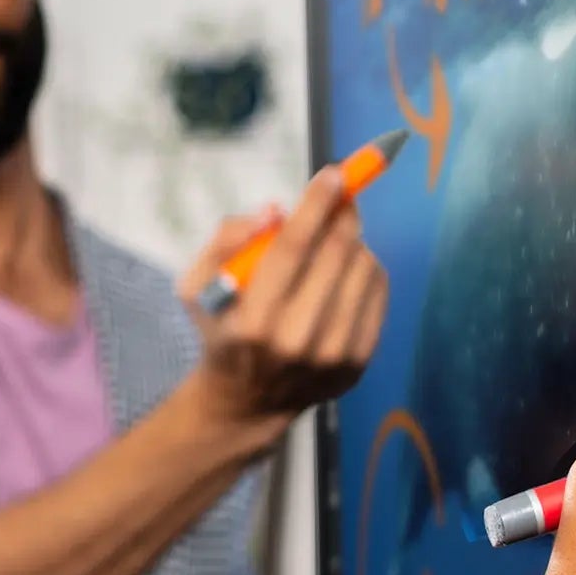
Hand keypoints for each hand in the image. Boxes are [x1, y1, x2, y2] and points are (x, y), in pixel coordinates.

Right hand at [178, 167, 389, 447]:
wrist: (248, 399)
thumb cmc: (223, 328)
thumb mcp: (197, 287)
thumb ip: (225, 242)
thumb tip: (275, 212)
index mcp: (254, 319)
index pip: (293, 247)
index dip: (316, 205)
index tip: (334, 174)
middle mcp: (297, 339)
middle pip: (336, 253)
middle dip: (342, 215)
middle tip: (340, 198)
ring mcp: (332, 355)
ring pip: (364, 269)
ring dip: (354, 243)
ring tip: (336, 244)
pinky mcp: (358, 363)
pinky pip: (378, 293)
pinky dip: (366, 270)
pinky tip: (347, 271)